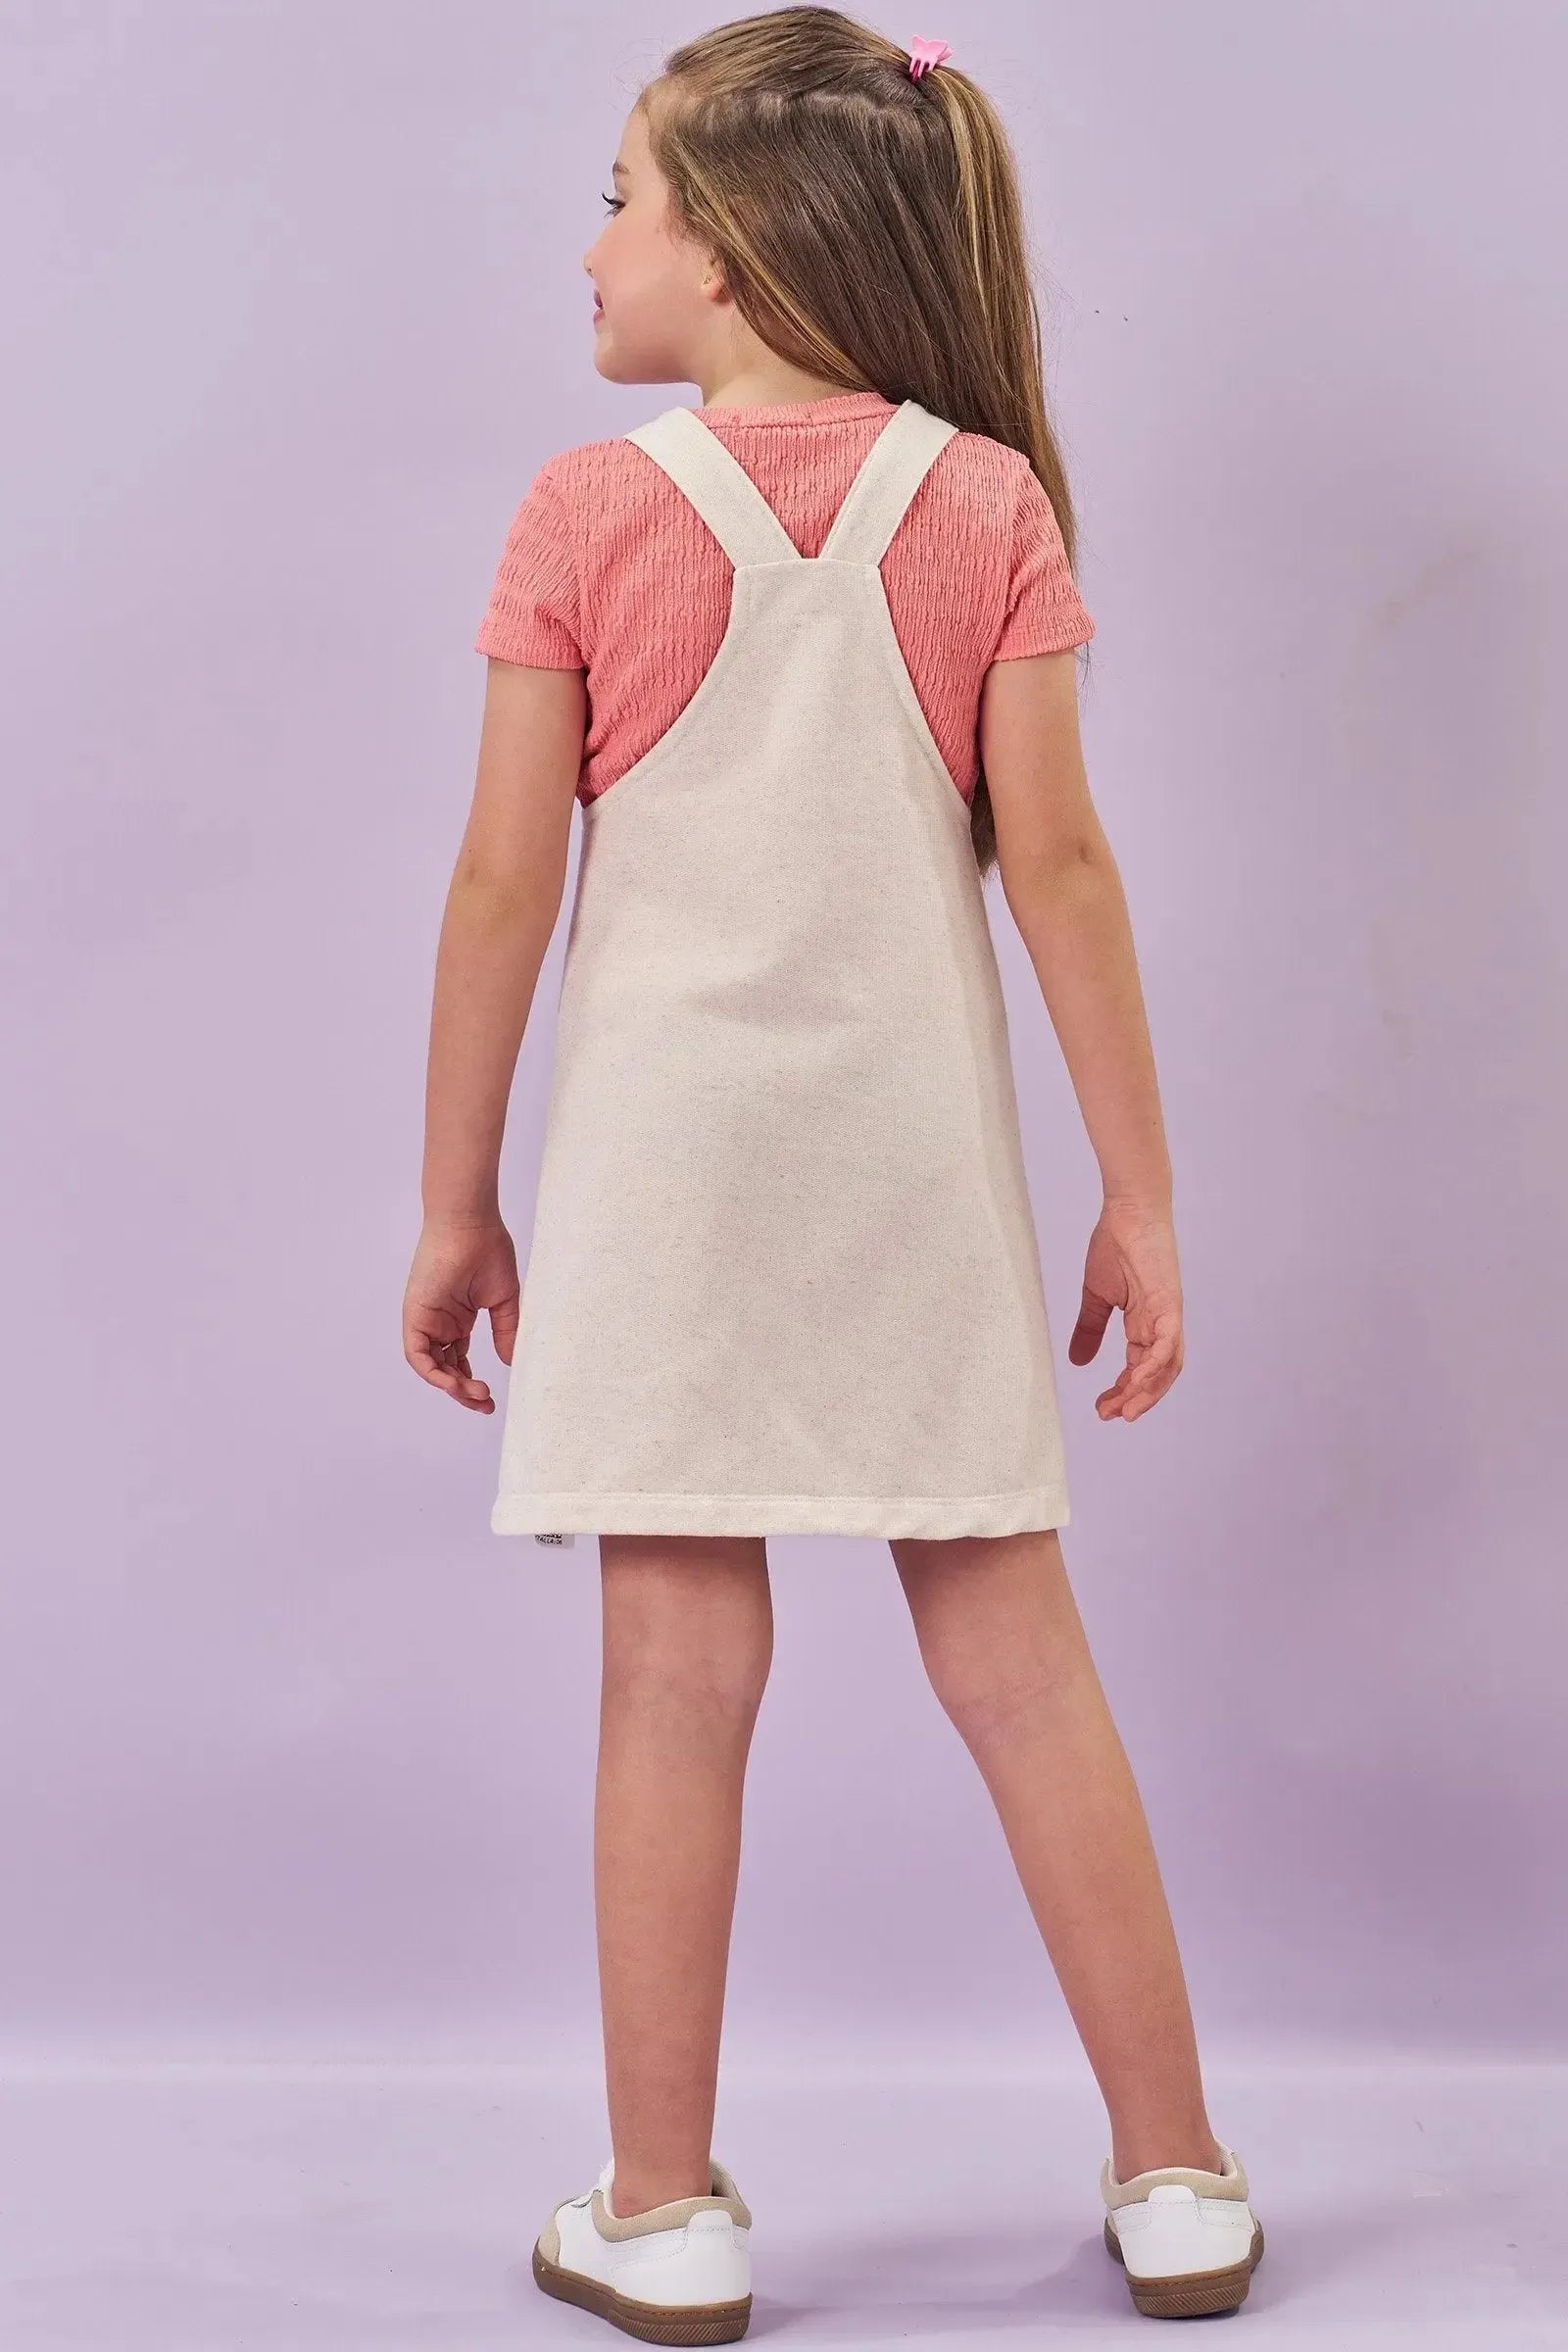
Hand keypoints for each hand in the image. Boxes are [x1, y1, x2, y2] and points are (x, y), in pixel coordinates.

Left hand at [402, 1215, 520, 1412]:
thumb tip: (511, 1363)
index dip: (472, 1382)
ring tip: (477, 1396)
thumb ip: (506, 1333)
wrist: (472, 1224)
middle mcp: (438, 1322)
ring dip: (451, 1386)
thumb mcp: (503, 1301)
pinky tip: (454, 1384)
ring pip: (431, 1366)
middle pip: (445, 1368)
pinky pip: (418, 1355)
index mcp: (457, 1318)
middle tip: (485, 1405)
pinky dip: (433, 1373)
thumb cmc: (488, 1251)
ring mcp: (425, 1319)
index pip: (459, 1360)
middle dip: (464, 1392)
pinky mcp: (415, 1315)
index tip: (491, 1397)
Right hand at [1068, 1197, 1183, 1422]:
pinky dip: (1155, 1365)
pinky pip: (1168, 1343)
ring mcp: (1168, 1315)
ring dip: (1147, 1391)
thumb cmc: (1115, 1245)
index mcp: (1145, 1324)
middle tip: (1110, 1415)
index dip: (1122, 1391)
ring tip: (1124, 1409)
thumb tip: (1076, 1361)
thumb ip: (1090, 1328)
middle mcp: (1162, 1325)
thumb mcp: (1096, 1296)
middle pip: (1157, 1375)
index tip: (1101, 1408)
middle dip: (1136, 1400)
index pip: (1140, 1368)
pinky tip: (1137, 1381)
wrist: (1128, 1211)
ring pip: (1166, 1366)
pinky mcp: (1169, 1304)